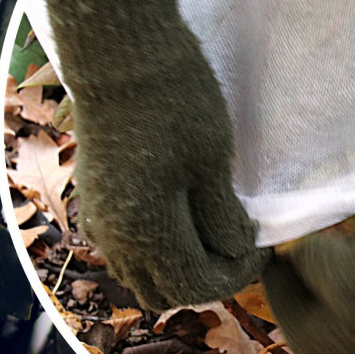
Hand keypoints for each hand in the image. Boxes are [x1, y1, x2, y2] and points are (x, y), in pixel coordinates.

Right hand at [47, 0, 270, 309]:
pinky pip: (123, 254)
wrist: (119, 61)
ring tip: (208, 234)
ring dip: (176, 270)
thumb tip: (237, 252)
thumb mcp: (214, 162)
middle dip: (206, 279)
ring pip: (139, 278)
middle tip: (237, 245)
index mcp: (145, 235)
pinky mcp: (93, 206)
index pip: (197, 286)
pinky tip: (175, 221)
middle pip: (165, 292)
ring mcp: (98, 225)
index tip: (261, 248)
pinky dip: (152, 254)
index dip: (236, 275)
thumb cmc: (174, 104)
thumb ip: (224, 219)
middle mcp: (114, 241)